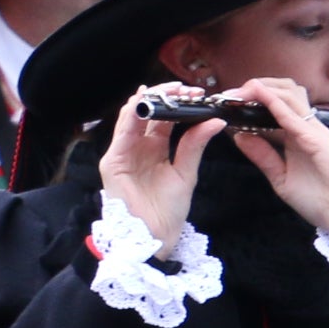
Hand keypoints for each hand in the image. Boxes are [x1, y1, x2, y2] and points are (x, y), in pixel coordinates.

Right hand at [101, 84, 224, 258]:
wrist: (152, 240)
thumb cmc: (167, 212)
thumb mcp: (186, 174)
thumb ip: (195, 146)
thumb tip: (215, 121)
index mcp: (154, 149)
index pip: (165, 118)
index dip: (180, 103)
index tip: (200, 93)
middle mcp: (137, 147)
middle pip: (148, 113)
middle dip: (167, 96)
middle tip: (188, 88)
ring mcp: (123, 153)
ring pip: (133, 116)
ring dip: (152, 100)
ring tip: (172, 90)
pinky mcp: (113, 162)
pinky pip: (122, 132)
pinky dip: (133, 114)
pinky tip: (145, 101)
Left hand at [222, 77, 328, 263]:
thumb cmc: (321, 200)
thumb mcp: (281, 178)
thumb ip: (262, 156)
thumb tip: (239, 136)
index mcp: (297, 137)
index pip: (276, 105)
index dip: (253, 98)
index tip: (228, 102)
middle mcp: (306, 129)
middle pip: (284, 91)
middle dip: (257, 86)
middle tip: (231, 93)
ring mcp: (314, 132)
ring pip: (290, 95)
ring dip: (264, 89)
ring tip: (241, 91)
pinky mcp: (318, 140)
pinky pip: (294, 117)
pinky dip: (275, 103)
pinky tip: (259, 96)